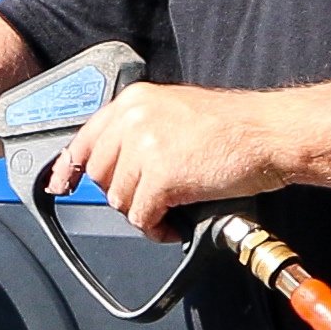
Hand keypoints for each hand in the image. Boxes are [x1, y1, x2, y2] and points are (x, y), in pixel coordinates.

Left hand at [53, 81, 287, 239]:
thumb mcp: (175, 112)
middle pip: (100, 175)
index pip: (85, 139)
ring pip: (119, 199)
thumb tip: (116, 162)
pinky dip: (157, 228)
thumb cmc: (234, 128)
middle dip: (123, 193)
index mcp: (134, 101)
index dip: (71, 167)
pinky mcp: (162, 177)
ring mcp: (146, 147)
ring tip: (170, 209)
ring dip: (142, 212)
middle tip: (152, 198)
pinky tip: (175, 223)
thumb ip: (141, 130)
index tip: (62, 184)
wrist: (268, 134)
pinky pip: (142, 217)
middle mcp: (133, 119)